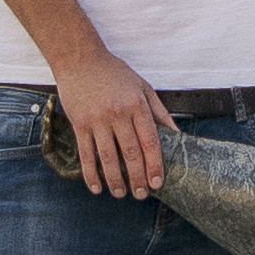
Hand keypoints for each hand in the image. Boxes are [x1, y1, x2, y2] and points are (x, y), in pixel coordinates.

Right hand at [54, 52, 174, 203]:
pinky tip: (96, 187)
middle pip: (130, 153)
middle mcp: (118, 114)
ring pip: (108, 157)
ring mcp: (97, 120)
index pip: (150, 141)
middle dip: (137, 177)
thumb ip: (159, 111)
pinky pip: (86, 154)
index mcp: (137, 105)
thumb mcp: (143, 87)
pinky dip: (91, 173)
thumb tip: (175, 133)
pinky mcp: (79, 124)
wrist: (81, 61)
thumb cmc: (115, 73)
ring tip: (121, 194)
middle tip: (142, 194)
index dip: (154, 164)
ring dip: (115, 180)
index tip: (158, 181)